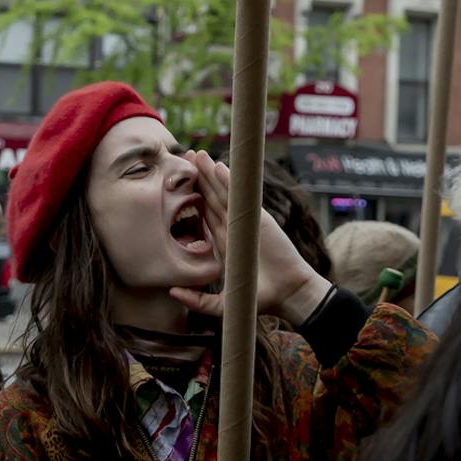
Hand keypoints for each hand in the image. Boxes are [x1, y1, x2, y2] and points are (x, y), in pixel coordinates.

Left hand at [172, 153, 330, 325]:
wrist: (288, 295)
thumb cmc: (259, 301)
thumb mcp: (223, 306)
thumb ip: (197, 301)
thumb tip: (171, 291)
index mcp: (224, 244)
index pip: (204, 215)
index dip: (191, 198)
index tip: (175, 183)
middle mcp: (234, 229)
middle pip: (211, 198)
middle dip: (198, 178)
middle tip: (184, 156)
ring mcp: (246, 222)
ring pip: (223, 193)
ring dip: (210, 173)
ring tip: (196, 154)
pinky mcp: (259, 219)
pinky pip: (241, 197)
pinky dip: (230, 181)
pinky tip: (218, 166)